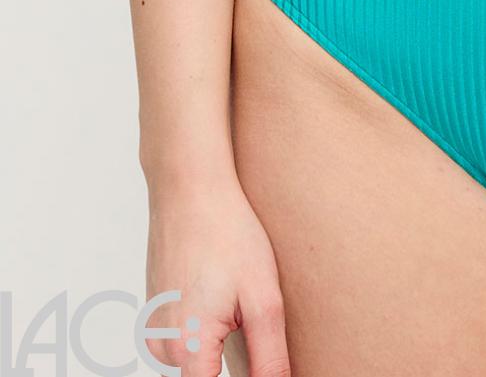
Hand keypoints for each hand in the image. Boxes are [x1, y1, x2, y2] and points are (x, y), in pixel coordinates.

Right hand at [143, 174, 289, 376]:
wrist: (190, 188)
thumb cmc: (228, 234)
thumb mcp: (262, 298)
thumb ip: (269, 359)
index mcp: (188, 350)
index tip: (254, 352)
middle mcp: (161, 348)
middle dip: (229, 364)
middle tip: (246, 321)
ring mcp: (152, 330)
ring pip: (191, 364)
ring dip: (214, 351)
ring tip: (233, 302)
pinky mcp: (152, 314)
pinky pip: (180, 342)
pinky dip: (200, 333)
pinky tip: (217, 295)